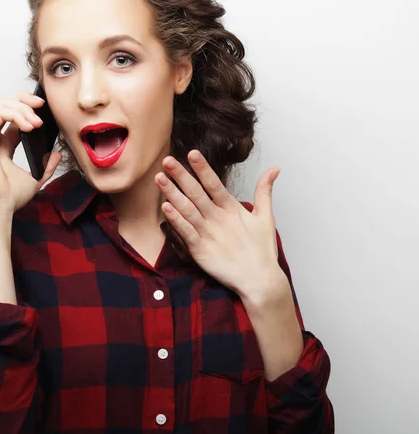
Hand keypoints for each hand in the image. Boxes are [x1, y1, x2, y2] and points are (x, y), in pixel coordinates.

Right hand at [0, 90, 61, 212]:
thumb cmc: (9, 196)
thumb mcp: (35, 177)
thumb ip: (46, 165)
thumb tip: (56, 154)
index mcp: (2, 144)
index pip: (14, 115)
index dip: (30, 108)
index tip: (46, 111)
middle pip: (6, 103)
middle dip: (25, 100)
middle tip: (42, 104)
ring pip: (3, 104)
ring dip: (24, 109)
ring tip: (37, 123)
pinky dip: (17, 114)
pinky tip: (29, 126)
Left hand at [154, 149, 284, 299]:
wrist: (260, 281)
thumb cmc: (262, 250)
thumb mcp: (266, 217)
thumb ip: (265, 191)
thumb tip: (274, 169)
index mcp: (232, 209)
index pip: (214, 184)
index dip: (202, 168)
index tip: (192, 153)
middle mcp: (218, 219)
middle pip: (196, 193)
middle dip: (181, 175)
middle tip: (167, 160)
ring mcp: (209, 234)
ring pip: (187, 209)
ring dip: (172, 193)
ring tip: (159, 178)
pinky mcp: (201, 250)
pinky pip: (185, 232)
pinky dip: (175, 220)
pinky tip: (165, 207)